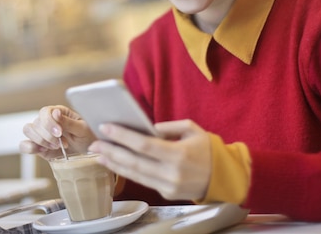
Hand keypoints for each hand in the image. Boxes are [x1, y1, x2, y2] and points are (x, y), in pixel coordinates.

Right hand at [20, 105, 96, 159]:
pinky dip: (30, 148)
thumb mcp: (83, 129)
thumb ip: (68, 122)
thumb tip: (55, 113)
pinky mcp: (38, 147)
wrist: (88, 151)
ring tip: (55, 147)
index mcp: (58, 112)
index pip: (44, 112)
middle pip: (35, 123)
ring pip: (28, 130)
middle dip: (47, 135)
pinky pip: (24, 145)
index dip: (49, 123)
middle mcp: (47, 121)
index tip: (59, 133)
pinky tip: (43, 151)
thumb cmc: (88, 136)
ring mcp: (41, 134)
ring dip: (40, 140)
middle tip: (62, 143)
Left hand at [89, 119, 210, 200]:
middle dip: (111, 151)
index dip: (122, 137)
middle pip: (135, 161)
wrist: (226, 178)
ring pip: (135, 174)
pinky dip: (127, 172)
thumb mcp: (192, 129)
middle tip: (94, 143)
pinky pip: (143, 181)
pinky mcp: (167, 193)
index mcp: (179, 154)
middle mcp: (172, 172)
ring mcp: (169, 185)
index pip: (144, 145)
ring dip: (114, 164)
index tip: (105, 128)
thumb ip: (169, 126)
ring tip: (99, 154)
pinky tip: (115, 164)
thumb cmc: (208, 149)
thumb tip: (147, 127)